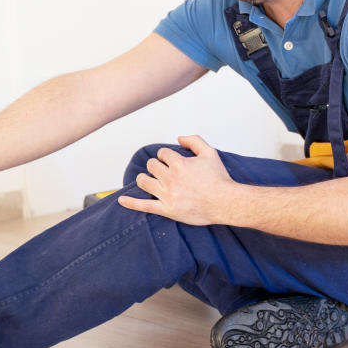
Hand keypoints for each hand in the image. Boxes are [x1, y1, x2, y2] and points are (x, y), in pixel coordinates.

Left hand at [118, 135, 233, 225]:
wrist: (225, 203)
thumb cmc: (219, 179)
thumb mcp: (210, 153)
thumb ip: (194, 140)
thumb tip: (179, 138)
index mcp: (179, 164)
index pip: (162, 153)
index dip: (166, 156)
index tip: (172, 161)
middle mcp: (171, 178)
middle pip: (151, 166)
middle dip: (156, 165)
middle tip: (164, 171)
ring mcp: (167, 195)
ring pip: (144, 181)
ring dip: (145, 178)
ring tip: (150, 179)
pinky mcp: (167, 209)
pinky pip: (144, 205)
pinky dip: (131, 202)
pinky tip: (122, 200)